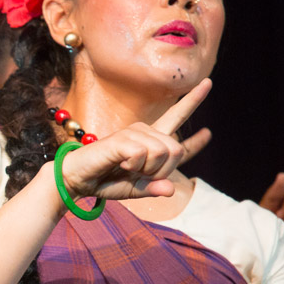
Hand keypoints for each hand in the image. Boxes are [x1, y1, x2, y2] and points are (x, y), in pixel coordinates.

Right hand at [58, 78, 211, 200]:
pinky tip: (120, 164)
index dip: (192, 109)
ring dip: (147, 170)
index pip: (176, 123)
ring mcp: (134, 132)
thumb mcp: (134, 189)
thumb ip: (154, 188)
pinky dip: (134, 167)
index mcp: (150, 142)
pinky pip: (143, 154)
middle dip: (163, 170)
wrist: (76, 180)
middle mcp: (144, 132)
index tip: (207, 93)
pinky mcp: (122, 138)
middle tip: (139, 175)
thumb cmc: (103, 181)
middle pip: (177, 149)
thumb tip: (171, 189)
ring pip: (163, 153)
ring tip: (126, 170)